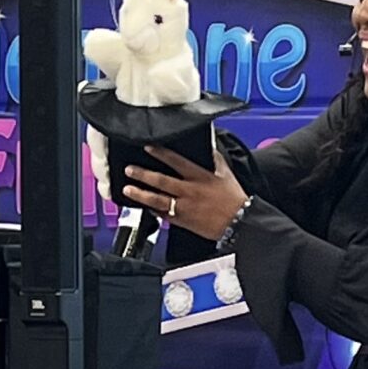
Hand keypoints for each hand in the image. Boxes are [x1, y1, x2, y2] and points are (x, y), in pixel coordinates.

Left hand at [123, 145, 248, 244]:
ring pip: (158, 200)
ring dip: (141, 194)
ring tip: (128, 189)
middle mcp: (189, 191)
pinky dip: (152, 211)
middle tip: (130, 169)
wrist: (239, 222)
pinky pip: (163, 215)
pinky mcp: (183, 222)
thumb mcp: (225, 173)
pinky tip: (143, 207)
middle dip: (143, 174)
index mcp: (199, 176)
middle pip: (161, 181)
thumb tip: (208, 146)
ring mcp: (184, 208)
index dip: (160, 154)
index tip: (147, 148)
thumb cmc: (234, 199)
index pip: (175, 161)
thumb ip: (214, 158)